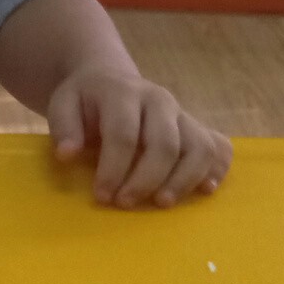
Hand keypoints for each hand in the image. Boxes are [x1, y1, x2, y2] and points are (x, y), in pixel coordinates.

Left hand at [45, 65, 231, 206]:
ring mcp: (182, 114)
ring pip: (199, 147)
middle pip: (165, 143)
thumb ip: (64, 127)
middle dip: (146, 179)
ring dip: (184, 180)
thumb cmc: (85, 101)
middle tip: (125, 204)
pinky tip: (205, 190)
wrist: (109, 80)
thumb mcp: (64, 104)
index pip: (124, 133)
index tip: (101, 196)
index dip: (113, 168)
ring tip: (162, 203)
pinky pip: (219, 147)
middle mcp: (159, 100)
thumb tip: (68, 154)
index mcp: (124, 92)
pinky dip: (217, 169)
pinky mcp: (197, 127)